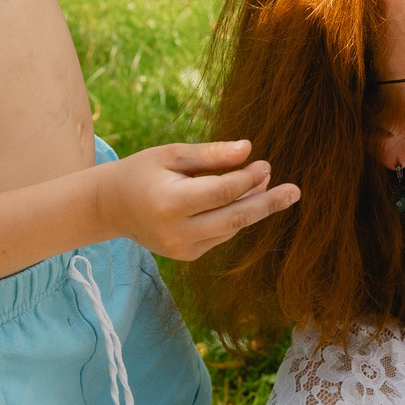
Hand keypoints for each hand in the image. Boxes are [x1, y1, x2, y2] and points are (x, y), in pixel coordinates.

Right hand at [100, 140, 301, 260]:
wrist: (109, 207)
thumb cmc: (143, 172)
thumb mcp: (172, 155)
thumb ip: (211, 154)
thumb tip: (248, 148)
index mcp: (171, 203)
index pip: (222, 192)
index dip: (248, 178)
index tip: (265, 164)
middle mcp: (177, 232)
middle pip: (235, 219)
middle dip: (267, 204)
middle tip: (295, 191)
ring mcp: (182, 249)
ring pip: (230, 229)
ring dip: (253, 208)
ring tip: (271, 187)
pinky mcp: (187, 255)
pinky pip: (221, 236)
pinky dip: (235, 218)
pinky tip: (246, 199)